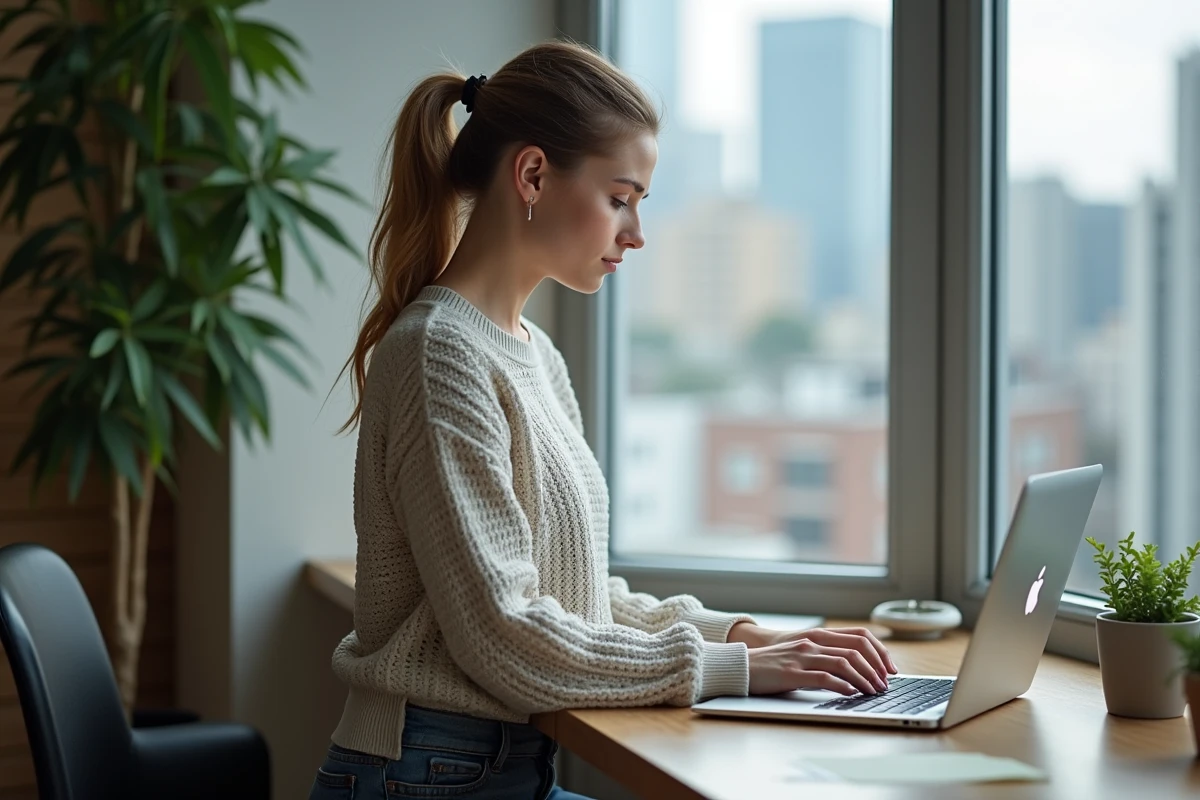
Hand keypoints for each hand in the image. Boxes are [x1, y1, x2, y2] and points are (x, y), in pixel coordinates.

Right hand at [740, 626, 898, 696]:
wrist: (742, 665)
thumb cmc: (773, 663)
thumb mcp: (802, 653)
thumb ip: (824, 657)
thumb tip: (854, 672)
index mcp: (817, 635)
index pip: (859, 636)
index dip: (879, 651)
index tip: (890, 668)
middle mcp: (813, 642)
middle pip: (856, 649)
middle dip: (876, 667)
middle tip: (885, 684)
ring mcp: (803, 656)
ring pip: (844, 663)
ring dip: (864, 678)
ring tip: (873, 691)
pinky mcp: (793, 673)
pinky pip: (824, 677)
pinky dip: (843, 686)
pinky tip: (851, 693)